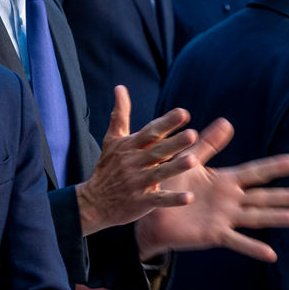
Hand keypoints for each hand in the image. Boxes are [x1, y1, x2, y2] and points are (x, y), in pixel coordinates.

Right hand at [75, 86, 199, 235]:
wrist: (93, 202)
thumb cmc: (107, 167)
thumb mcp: (112, 139)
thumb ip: (120, 114)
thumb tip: (120, 87)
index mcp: (130, 147)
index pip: (150, 132)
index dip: (166, 123)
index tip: (184, 113)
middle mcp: (133, 163)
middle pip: (157, 151)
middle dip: (174, 143)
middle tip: (193, 134)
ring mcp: (137, 183)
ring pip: (159, 173)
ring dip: (176, 168)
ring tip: (194, 161)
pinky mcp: (140, 202)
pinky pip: (159, 200)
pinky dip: (173, 199)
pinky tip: (189, 197)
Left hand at [134, 117, 288, 260]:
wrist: (151, 213)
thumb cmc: (171, 185)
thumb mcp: (190, 160)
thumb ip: (208, 144)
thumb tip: (227, 122)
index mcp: (226, 181)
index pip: (256, 172)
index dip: (276, 167)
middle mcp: (230, 201)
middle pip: (263, 197)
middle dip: (286, 197)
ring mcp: (224, 218)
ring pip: (255, 217)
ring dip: (276, 218)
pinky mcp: (214, 234)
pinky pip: (236, 241)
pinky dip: (253, 248)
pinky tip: (271, 255)